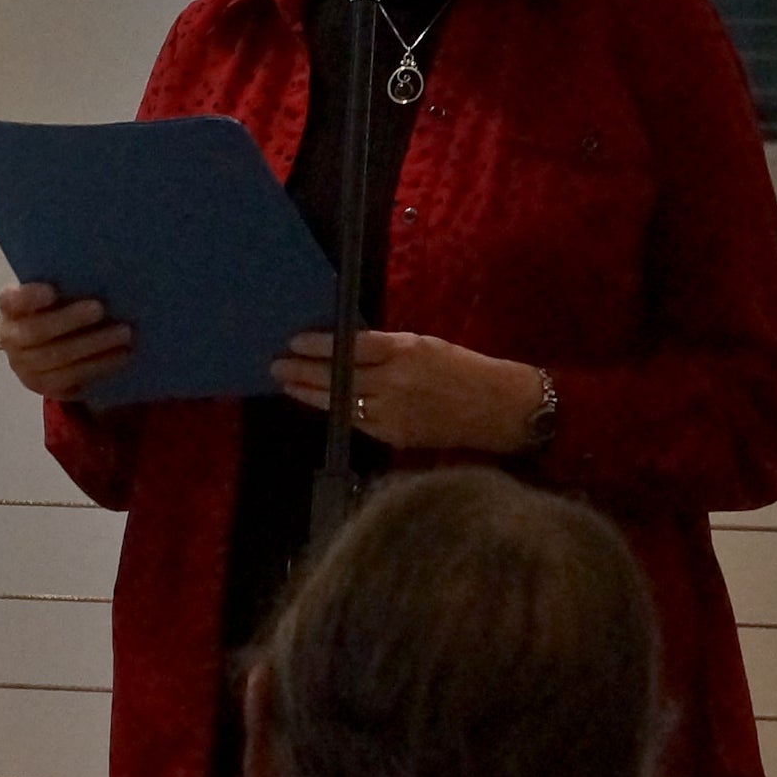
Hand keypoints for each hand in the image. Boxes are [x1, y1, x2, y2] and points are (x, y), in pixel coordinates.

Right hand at [0, 282, 134, 404]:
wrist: (44, 350)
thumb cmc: (54, 313)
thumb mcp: (53, 295)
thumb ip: (65, 287)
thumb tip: (99, 277)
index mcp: (10, 309)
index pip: (12, 301)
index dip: (30, 297)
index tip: (53, 291)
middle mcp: (11, 338)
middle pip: (36, 332)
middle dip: (70, 320)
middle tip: (100, 309)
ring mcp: (24, 367)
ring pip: (56, 358)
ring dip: (93, 345)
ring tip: (123, 333)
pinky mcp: (43, 387)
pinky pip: (71, 379)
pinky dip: (98, 366)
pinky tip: (121, 356)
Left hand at [270, 330, 545, 453]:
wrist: (499, 409)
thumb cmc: (462, 368)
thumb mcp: (425, 344)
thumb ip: (387, 347)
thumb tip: (345, 346)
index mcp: (406, 352)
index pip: (351, 347)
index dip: (319, 345)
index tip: (294, 341)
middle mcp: (396, 382)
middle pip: (339, 376)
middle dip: (303, 370)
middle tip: (276, 364)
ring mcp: (394, 412)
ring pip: (340, 402)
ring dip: (310, 393)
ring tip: (287, 383)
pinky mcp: (396, 436)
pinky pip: (356, 421)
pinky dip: (334, 410)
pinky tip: (317, 402)